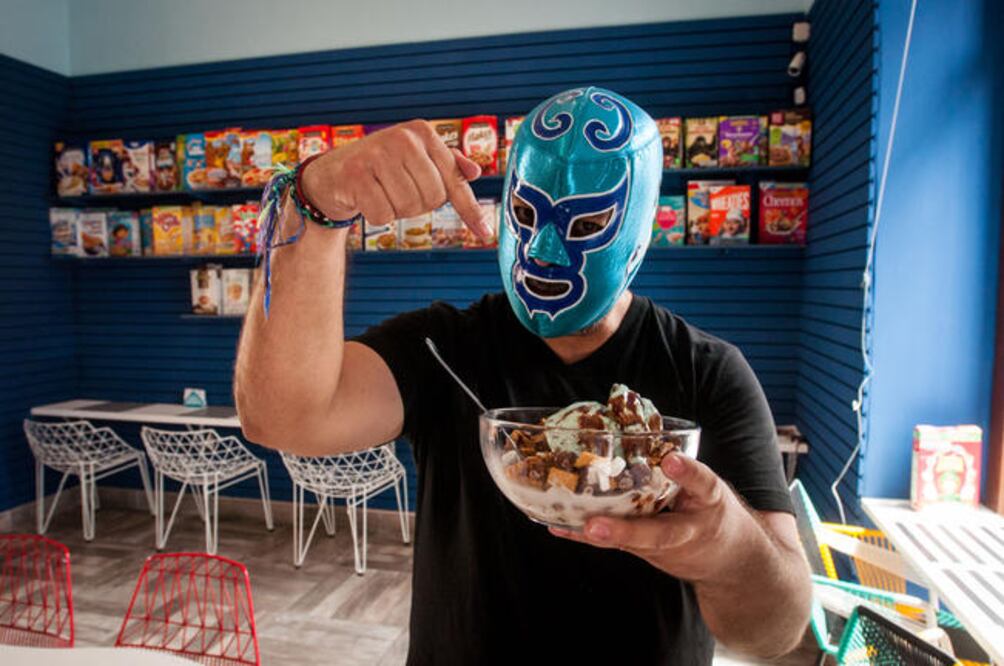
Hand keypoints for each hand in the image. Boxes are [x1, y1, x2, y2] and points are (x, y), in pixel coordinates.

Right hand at [300, 119, 491, 239]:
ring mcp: (377, 154)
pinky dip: (377, 216)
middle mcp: (402, 138)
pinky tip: (366, 199)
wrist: (332, 174)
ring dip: (396, 211)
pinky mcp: (355, 174)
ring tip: (382, 193)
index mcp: (422, 133)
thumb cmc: (381, 169)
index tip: (485, 233)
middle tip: (397, 192)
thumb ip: (446, 165)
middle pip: (432, 198)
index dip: (469, 209)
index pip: (454, 180)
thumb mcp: (415, 161)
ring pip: (408, 208)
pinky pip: (383, 215)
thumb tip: (475, 171)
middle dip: (418, 205)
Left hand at [549, 453, 760, 583]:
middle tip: (595, 526)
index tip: (671, 459)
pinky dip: (587, 536)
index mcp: (709, 503)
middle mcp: (686, 530)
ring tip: (570, 526)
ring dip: (600, 537)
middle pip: (656, 534)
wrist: (730, 561)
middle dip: (624, 531)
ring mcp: (664, 547)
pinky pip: (616, 544)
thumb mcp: (711, 489)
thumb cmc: (715, 514)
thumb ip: (685, 469)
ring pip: (632, 543)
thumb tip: (650, 431)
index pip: (702, 484)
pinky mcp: (646, 552)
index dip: (687, 471)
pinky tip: (560, 527)